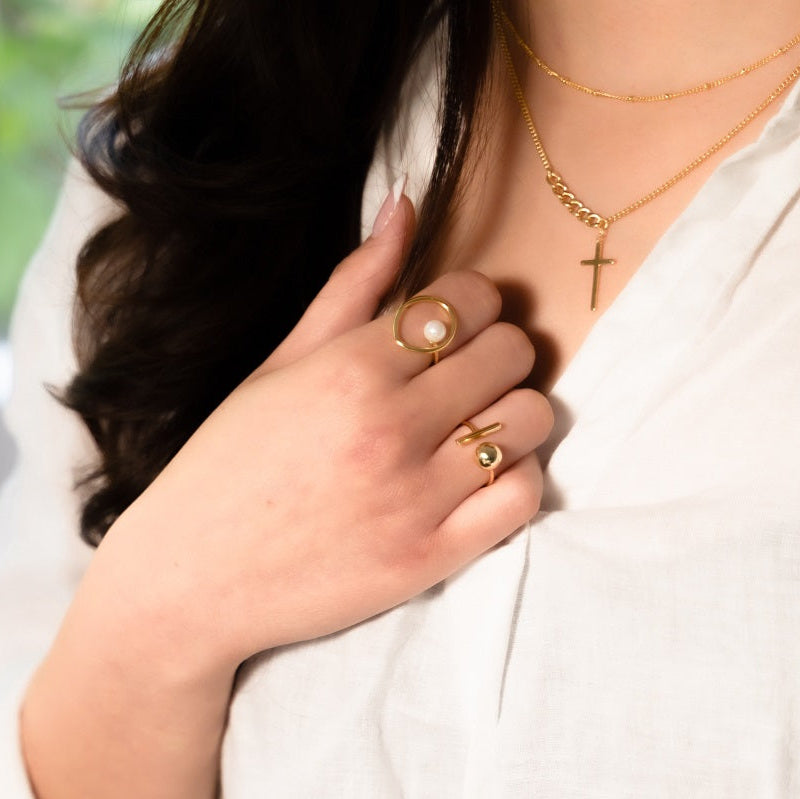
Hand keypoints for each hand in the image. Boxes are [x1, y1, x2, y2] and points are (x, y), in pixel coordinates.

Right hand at [83, 184, 553, 677]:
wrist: (192, 578)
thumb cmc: (227, 462)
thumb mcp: (278, 364)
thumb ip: (350, 285)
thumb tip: (405, 202)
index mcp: (351, 368)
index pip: (471, 299)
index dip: (477, 300)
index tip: (459, 321)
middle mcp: (391, 427)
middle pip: (512, 352)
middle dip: (500, 350)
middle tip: (469, 371)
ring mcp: (416, 497)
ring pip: (530, 419)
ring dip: (515, 413)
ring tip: (477, 423)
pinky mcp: (431, 557)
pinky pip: (523, 496)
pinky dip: (517, 477)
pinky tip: (482, 476)